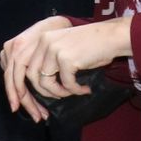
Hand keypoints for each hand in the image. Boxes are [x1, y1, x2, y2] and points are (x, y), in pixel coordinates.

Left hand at [1, 16, 132, 122]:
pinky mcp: (66, 59)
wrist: (113, 37)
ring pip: (45, 83)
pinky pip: (66, 84)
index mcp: (43, 40)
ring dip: (59, 93)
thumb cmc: (93, 47)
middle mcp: (45, 43)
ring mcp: (54, 50)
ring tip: (72, 92)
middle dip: (41, 95)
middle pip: (32, 77)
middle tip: (55, 103)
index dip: (27, 88)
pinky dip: (75, 91)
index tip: (31, 103)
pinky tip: (85, 89)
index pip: (26, 68)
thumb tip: (40, 85)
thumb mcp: (65, 50)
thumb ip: (50, 62)